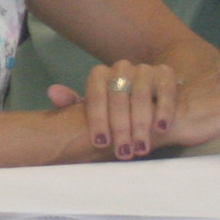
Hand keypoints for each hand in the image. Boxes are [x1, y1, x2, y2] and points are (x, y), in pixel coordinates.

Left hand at [56, 60, 184, 158]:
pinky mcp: (166, 73)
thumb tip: (52, 92)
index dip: (97, 120)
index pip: (95, 95)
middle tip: (123, 152)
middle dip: (120, 128)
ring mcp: (144, 68)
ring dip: (140, 124)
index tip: (101, 143)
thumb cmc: (118, 108)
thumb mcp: (95, 108)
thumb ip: (73, 103)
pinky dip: (163, 109)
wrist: (153, 93)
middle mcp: (121, 67)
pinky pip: (165, 90)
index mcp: (99, 75)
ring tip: (140, 147)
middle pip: (118, 97)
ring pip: (141, 95)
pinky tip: (160, 128)